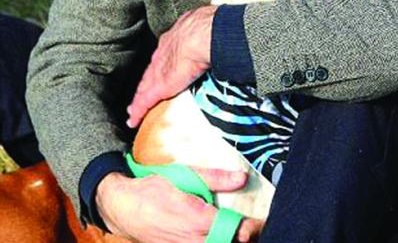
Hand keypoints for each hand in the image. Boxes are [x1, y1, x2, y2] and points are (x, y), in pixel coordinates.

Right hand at [96, 168, 263, 242]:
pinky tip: (218, 236)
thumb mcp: (185, 175)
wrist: (124, 206)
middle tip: (254, 227)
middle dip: (244, 237)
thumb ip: (215, 178)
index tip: (261, 222)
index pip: (235, 231)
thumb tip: (242, 178)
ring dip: (228, 240)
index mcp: (198, 220)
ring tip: (239, 232)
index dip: (252, 228)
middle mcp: (194, 241)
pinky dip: (213, 242)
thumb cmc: (154, 187)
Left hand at [126, 5, 216, 127]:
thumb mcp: (204, 28)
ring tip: (134, 109)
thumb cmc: (208, 30)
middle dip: (146, 81)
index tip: (162, 70)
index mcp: (174, 38)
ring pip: (144, 86)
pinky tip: (134, 119)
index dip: (162, 64)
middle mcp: (162, 54)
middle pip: (151, 71)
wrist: (201, 36)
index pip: (164, 55)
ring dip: (139, 98)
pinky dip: (139, 111)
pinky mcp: (158, 87)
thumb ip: (207, 35)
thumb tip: (222, 39)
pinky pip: (144, 101)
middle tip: (141, 93)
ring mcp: (158, 71)